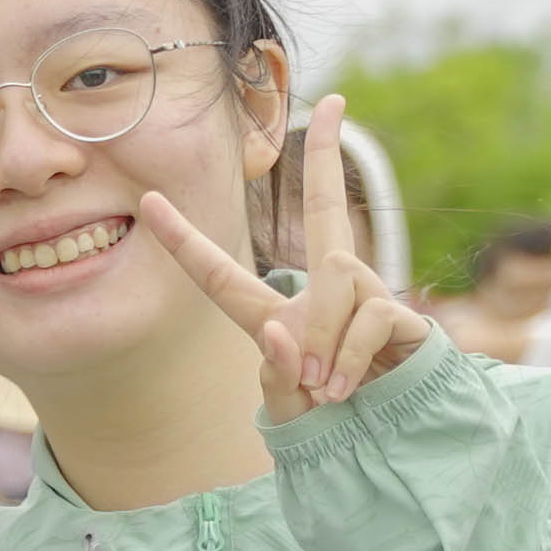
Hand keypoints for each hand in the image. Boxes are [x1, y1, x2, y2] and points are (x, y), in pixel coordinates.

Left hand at [137, 93, 433, 422]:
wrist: (391, 447)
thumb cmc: (333, 426)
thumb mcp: (289, 407)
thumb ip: (278, 375)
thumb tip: (280, 332)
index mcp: (276, 316)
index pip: (220, 275)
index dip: (182, 241)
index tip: (148, 200)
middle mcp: (324, 293)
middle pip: (327, 209)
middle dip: (331, 156)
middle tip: (337, 103)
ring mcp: (366, 299)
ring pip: (337, 271)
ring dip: (327, 333)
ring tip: (326, 388)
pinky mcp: (402, 316)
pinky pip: (370, 311)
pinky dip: (351, 352)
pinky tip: (347, 386)